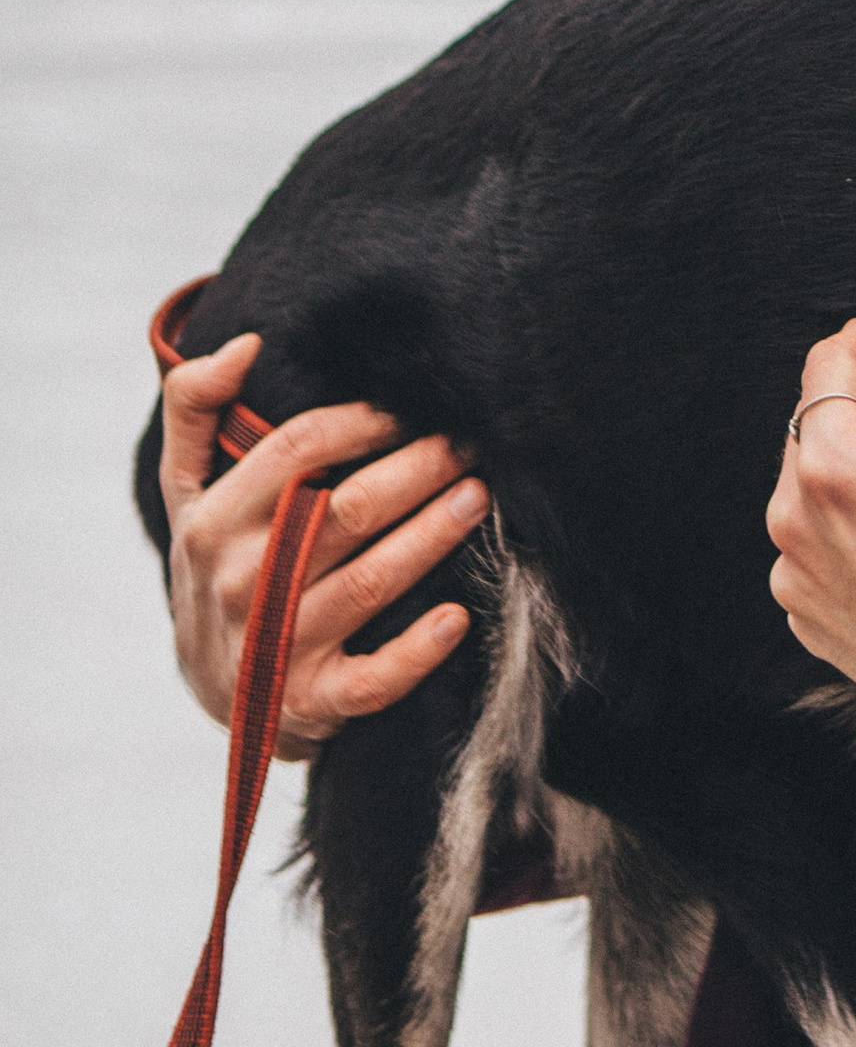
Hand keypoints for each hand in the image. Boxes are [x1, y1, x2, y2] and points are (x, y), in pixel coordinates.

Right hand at [160, 334, 488, 757]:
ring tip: (479, 496)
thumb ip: (194, 407)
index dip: (365, 418)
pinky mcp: (312, 702)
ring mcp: (277, 647)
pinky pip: (373, 679)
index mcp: (213, 523)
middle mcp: (242, 584)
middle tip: (473, 442)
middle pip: (345, 510)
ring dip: (433, 535)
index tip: (414, 401)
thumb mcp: (185, 489)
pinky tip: (459, 616)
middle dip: (418, 468)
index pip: (297, 449)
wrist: (213, 687)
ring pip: (370, 583)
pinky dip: (418, 651)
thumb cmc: (216, 561)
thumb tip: (245, 343)